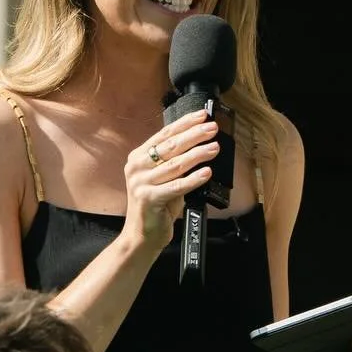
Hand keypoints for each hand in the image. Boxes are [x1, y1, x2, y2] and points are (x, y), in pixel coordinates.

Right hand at [122, 115, 221, 253]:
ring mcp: (141, 183)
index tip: (202, 116)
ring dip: (198, 154)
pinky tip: (206, 172)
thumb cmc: (156, 207)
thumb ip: (175, 163)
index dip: (185, 123)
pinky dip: (193, 179)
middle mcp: (137, 167)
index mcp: (138, 157)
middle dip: (194, 135)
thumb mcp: (163, 179)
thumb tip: (201, 144)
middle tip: (212, 128)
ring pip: (176, 164)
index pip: (164, 134)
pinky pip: (177, 186)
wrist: (142, 235)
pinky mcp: (149, 198)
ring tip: (214, 148)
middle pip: (170, 146)